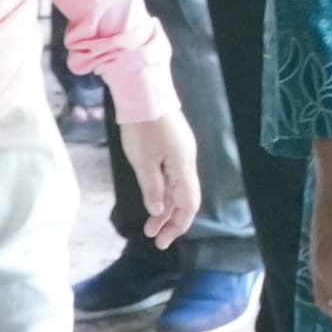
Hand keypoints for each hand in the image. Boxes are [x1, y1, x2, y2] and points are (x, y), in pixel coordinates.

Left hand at [118, 113, 200, 249]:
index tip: (162, 240)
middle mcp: (187, 161)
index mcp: (183, 166)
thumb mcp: (143, 161)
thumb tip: (159, 210)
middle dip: (170, 220)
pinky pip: (173, 176)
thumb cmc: (142, 127)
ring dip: (165, 207)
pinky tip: (154, 198)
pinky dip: (164, 191)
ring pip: (178, 188)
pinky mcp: (173, 145)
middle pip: (185, 198)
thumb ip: (153, 188)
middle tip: (154, 237)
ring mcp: (181, 152)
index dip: (178, 225)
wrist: (143, 91)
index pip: (188, 204)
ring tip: (150, 224)